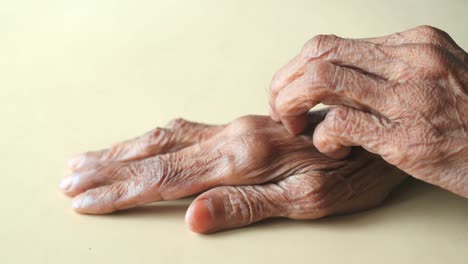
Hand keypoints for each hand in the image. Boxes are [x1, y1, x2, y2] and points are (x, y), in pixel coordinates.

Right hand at [61, 113, 405, 232]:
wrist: (370, 131)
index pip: (166, 178)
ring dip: (124, 149)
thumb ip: (248, 206)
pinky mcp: (241, 126)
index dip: (121, 190)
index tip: (84, 198)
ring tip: (90, 158)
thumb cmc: (350, 171)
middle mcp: (232, 138)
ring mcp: (235, 128)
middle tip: (70, 177)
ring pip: (165, 136)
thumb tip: (193, 219)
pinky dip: (152, 138)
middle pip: (156, 153)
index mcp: (243, 160)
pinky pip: (185, 128)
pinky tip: (140, 142)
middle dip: (109, 168)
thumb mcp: (309, 202)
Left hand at [268, 25, 467, 196]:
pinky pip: (339, 122)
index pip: (330, 44)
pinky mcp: (406, 136)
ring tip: (295, 125)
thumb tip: (336, 79)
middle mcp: (410, 61)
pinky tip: (332, 147)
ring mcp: (409, 96)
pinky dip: (322, 136)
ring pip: (320, 81)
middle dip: (284, 84)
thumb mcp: (436, 75)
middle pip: (318, 56)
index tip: (288, 90)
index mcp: (414, 43)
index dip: (296, 68)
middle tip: (281, 109)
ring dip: (292, 105)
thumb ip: (390, 71)